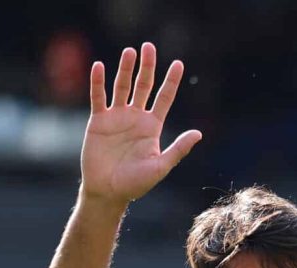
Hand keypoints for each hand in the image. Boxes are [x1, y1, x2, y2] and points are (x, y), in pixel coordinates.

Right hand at [81, 42, 202, 205]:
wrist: (108, 192)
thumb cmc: (136, 183)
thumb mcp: (161, 166)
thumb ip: (178, 149)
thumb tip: (199, 133)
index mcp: (152, 126)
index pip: (164, 98)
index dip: (171, 81)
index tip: (178, 63)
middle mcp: (135, 117)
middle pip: (143, 85)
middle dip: (147, 67)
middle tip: (149, 46)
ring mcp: (116, 117)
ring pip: (122, 87)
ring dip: (125, 69)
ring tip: (130, 52)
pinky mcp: (98, 121)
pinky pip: (98, 98)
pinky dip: (98, 83)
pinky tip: (99, 66)